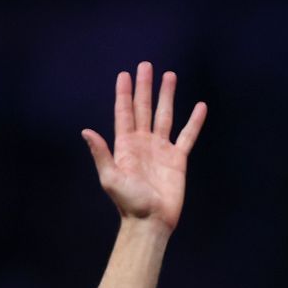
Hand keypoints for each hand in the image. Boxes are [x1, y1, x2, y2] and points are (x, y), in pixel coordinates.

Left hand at [82, 62, 206, 231]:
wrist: (151, 221)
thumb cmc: (128, 202)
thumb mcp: (110, 178)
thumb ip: (101, 154)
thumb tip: (87, 132)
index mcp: (125, 144)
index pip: (124, 112)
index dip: (124, 93)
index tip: (125, 74)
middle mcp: (143, 142)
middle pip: (144, 108)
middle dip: (145, 87)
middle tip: (147, 66)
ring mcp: (161, 149)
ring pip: (165, 116)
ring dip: (167, 96)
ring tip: (170, 76)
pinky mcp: (178, 159)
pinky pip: (187, 136)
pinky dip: (194, 122)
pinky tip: (200, 107)